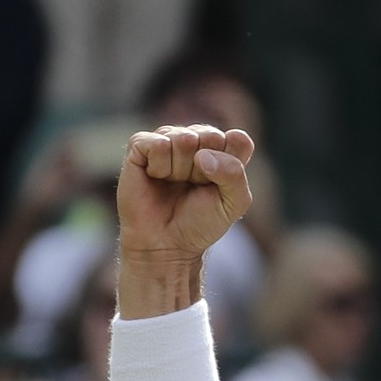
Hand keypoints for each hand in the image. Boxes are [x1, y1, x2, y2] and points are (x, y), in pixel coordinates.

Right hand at [116, 124, 254, 267]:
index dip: (231, 163)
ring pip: (184, 138)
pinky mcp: (141, 146)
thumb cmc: (201, 223)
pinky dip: (160, 166)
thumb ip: (235, 174)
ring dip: (181, 169)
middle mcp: (197, 141)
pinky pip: (158, 144)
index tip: (220, 186)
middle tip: (194, 186)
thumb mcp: (233, 204)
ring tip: (174, 183)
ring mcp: (168, 141)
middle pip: (211, 136)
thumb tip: (203, 154)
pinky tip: (156, 177)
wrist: (166, 244)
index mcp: (223, 151)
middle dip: (205, 168)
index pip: (239, 140)